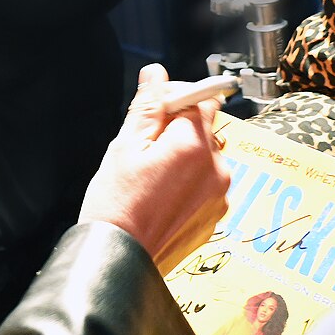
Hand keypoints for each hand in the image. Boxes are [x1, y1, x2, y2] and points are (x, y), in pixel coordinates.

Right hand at [79, 64, 230, 273]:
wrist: (119, 260)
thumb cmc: (115, 206)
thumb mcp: (124, 146)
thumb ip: (147, 106)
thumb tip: (156, 75)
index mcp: (193, 145)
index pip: (201, 98)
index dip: (175, 98)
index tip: (154, 110)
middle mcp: (216, 168)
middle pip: (203, 128)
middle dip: (176, 130)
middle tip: (143, 149)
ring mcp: (218, 195)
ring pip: (203, 156)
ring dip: (182, 157)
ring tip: (149, 178)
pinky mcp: (215, 215)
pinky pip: (205, 184)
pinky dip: (187, 183)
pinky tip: (159, 196)